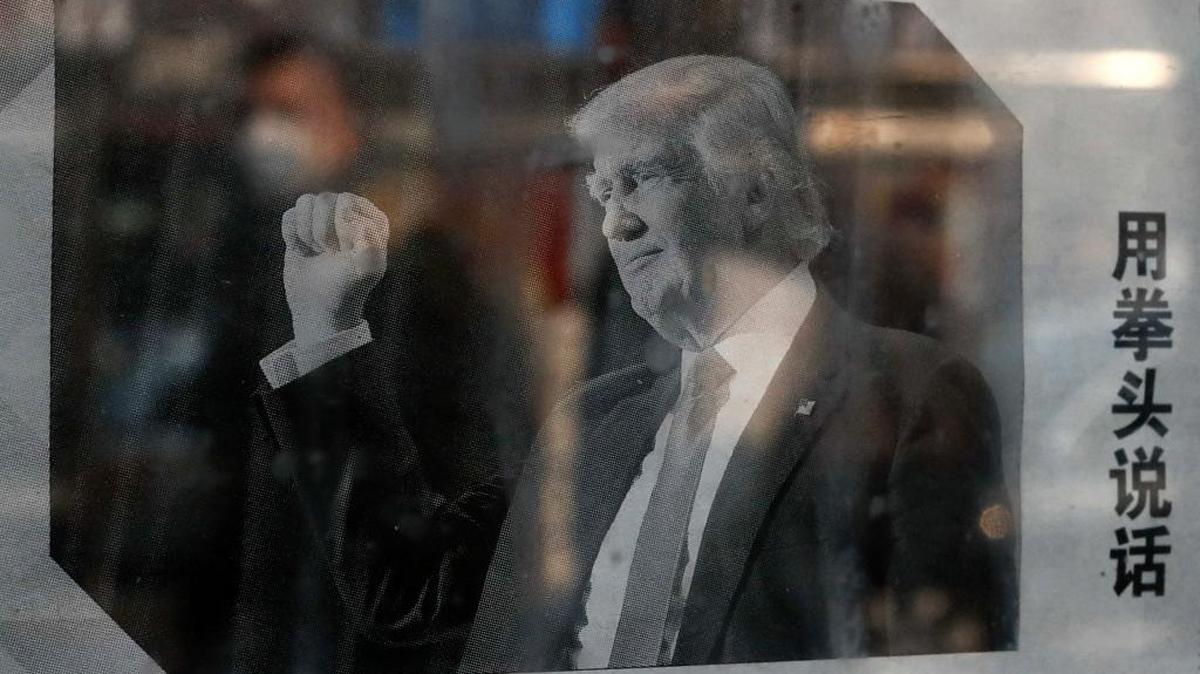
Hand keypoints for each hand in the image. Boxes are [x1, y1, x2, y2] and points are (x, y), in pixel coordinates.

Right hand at [281, 192, 387, 342]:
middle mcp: (350, 211)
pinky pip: (289, 216)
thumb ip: (370, 245)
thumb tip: (358, 223)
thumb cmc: (348, 287)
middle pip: (324, 199)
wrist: (321, 306)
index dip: (342, 229)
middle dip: (323, 231)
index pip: (347, 202)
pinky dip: (292, 236)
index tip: (346, 252)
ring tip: (319, 251)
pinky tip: (304, 250)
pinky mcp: (301, 225)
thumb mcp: (367, 270)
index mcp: (372, 218)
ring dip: (307, 232)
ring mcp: (325, 216)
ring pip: (305, 202)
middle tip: (331, 253)